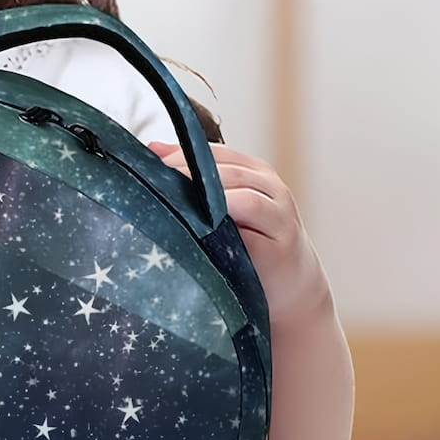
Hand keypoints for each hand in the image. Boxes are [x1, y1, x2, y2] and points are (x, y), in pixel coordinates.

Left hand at [146, 142, 329, 324]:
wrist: (293, 289)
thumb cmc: (250, 251)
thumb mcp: (224, 214)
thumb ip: (196, 183)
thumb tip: (152, 149)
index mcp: (251, 173)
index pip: (212, 153)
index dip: (178, 155)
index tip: (146, 164)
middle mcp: (268, 184)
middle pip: (221, 167)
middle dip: (183, 172)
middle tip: (151, 182)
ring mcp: (278, 207)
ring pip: (235, 186)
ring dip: (201, 190)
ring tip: (169, 199)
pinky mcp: (283, 233)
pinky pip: (250, 211)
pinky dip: (224, 211)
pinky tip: (199, 221)